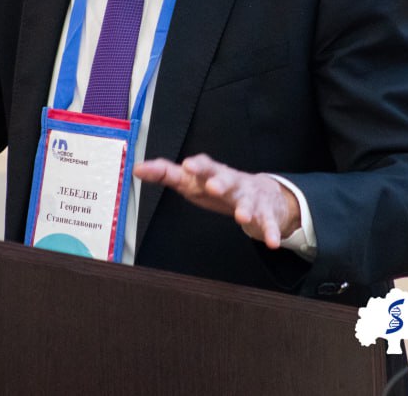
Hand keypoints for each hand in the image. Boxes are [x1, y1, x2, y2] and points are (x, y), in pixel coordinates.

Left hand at [133, 153, 300, 247]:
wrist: (262, 192)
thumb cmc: (217, 185)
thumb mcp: (191, 179)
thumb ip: (165, 174)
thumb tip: (137, 168)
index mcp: (212, 173)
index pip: (203, 165)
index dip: (196, 166)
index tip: (187, 166)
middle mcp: (232, 181)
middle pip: (226, 179)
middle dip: (220, 182)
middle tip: (213, 186)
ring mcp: (249, 197)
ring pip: (248, 201)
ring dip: (245, 208)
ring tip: (242, 216)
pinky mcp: (265, 213)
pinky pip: (268, 223)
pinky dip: (270, 231)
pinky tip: (270, 242)